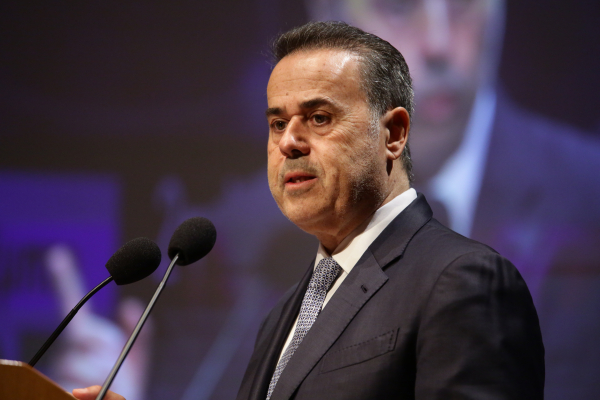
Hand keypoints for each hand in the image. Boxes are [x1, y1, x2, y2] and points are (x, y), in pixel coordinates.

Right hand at [45, 245, 150, 398]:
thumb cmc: (123, 387)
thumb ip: (139, 332)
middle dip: (103, 354)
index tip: (58, 254)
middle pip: (83, 339)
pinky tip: (94, 392)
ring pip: (80, 364)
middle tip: (110, 369)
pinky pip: (75, 382)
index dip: (66, 279)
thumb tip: (130, 304)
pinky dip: (89, 388)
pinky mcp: (56, 384)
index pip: (74, 306)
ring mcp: (59, 369)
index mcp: (87, 338)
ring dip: (98, 376)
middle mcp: (68, 351)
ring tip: (105, 385)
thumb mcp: (136, 358)